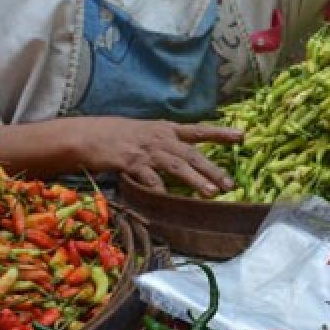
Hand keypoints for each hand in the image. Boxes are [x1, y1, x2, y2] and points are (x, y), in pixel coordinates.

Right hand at [79, 117, 242, 196]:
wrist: (88, 135)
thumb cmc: (118, 135)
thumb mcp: (147, 132)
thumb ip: (167, 142)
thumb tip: (188, 157)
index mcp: (166, 129)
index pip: (198, 130)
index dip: (220, 133)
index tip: (242, 136)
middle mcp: (160, 138)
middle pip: (191, 153)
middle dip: (212, 169)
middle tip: (231, 184)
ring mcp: (146, 150)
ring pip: (176, 165)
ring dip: (195, 180)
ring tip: (212, 193)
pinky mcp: (131, 162)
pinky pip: (149, 179)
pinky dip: (160, 190)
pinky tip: (170, 200)